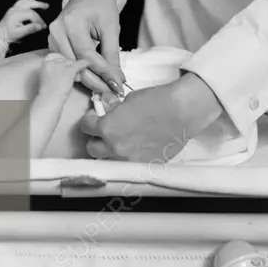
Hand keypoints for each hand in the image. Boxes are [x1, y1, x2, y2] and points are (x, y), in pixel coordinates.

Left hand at [0, 0, 48, 44]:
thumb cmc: (8, 35)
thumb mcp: (19, 34)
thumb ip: (30, 29)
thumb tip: (40, 26)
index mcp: (16, 15)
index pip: (31, 14)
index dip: (38, 19)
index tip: (43, 26)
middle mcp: (15, 9)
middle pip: (29, 4)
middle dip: (39, 5)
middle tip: (47, 6)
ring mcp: (13, 8)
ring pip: (25, 1)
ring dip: (34, 2)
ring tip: (42, 3)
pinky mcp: (12, 9)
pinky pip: (20, 1)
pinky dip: (27, 0)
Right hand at [38, 52, 90, 101]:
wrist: (49, 99)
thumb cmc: (48, 93)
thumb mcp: (47, 78)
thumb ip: (52, 72)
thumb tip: (61, 70)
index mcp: (45, 64)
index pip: (56, 57)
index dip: (61, 63)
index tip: (63, 68)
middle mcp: (53, 62)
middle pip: (64, 60)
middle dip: (68, 66)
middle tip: (71, 75)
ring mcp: (61, 66)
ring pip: (71, 62)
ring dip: (74, 68)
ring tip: (76, 76)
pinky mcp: (69, 71)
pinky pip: (79, 64)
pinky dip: (84, 63)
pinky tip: (89, 62)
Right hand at [48, 0, 123, 95]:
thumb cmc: (101, 5)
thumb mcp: (111, 28)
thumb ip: (112, 55)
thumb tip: (116, 79)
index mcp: (71, 22)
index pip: (87, 55)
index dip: (103, 73)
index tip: (117, 85)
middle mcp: (57, 30)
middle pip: (76, 64)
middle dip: (96, 80)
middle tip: (112, 91)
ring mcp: (52, 37)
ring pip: (69, 67)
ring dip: (88, 78)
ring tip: (105, 85)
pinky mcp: (53, 43)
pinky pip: (66, 62)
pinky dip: (80, 71)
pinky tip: (94, 76)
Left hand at [80, 73, 223, 162]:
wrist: (181, 111)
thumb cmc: (156, 101)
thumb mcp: (128, 100)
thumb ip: (113, 111)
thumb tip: (107, 113)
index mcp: (108, 128)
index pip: (85, 127)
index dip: (90, 119)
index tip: (96, 117)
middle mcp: (115, 147)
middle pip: (92, 148)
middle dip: (96, 138)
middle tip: (105, 130)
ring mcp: (129, 160)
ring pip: (108, 160)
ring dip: (109, 150)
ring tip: (119, 140)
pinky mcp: (144, 166)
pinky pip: (128, 164)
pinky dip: (128, 157)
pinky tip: (136, 146)